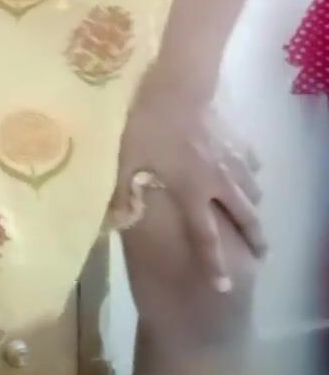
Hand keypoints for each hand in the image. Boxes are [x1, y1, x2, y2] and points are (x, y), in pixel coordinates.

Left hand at [112, 90, 266, 291]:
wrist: (176, 87)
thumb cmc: (147, 126)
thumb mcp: (126, 162)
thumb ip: (123, 193)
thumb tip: (114, 220)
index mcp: (192, 193)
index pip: (206, 237)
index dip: (214, 264)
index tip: (223, 286)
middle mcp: (219, 183)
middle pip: (244, 218)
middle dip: (254, 238)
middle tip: (260, 254)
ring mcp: (232, 161)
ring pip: (253, 191)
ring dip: (253, 206)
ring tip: (253, 216)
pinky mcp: (237, 140)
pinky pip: (251, 163)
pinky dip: (251, 173)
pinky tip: (247, 172)